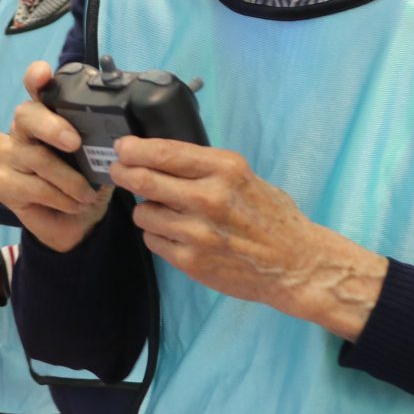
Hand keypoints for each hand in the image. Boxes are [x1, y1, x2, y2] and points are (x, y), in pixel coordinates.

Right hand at [0, 63, 109, 252]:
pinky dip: (60, 198)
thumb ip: (104, 137)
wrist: (77, 221)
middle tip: (75, 143)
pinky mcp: (5, 184)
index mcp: (49, 114)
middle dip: (52, 127)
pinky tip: (73, 204)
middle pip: (27, 115)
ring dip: (69, 179)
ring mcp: (12, 156)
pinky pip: (32, 187)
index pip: (37, 87)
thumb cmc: (87, 179)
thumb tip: (124, 127)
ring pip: (36, 157)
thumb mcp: (101, 156)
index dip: (36, 78)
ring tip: (87, 194)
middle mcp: (25, 130)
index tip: (43, 73)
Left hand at [109, 136, 386, 340]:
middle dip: (124, 173)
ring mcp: (197, 231)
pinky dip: (158, 235)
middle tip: (118, 171)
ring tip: (166, 213)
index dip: (136, 149)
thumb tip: (159, 159)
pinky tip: (176, 235)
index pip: (166, 152)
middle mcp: (208, 197)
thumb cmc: (272, 218)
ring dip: (147, 210)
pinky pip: (152, 239)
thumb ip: (206, 169)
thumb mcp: (245, 178)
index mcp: (225, 169)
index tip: (122, 147)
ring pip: (143, 212)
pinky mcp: (190, 260)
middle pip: (144, 179)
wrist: (295, 265)